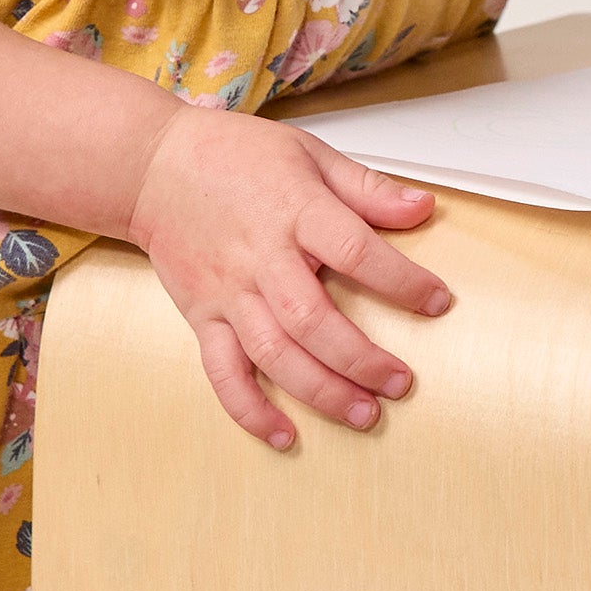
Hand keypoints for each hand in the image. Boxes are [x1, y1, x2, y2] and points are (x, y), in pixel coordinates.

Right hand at [130, 106, 452, 443]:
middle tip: (400, 382)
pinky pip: (223, 372)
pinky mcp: (201, 316)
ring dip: (319, 391)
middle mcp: (260, 258)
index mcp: (294, 211)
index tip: (437, 301)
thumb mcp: (309, 155)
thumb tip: (423, 208)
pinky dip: (250, 409)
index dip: (401, 281)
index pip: (355, 251)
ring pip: (273, 354)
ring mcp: (228, 292)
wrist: (152, 167)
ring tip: (364, 414)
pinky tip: (283, 434)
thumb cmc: (234, 156)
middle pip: (312, 319)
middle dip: (360, 358)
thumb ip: (367, 188)